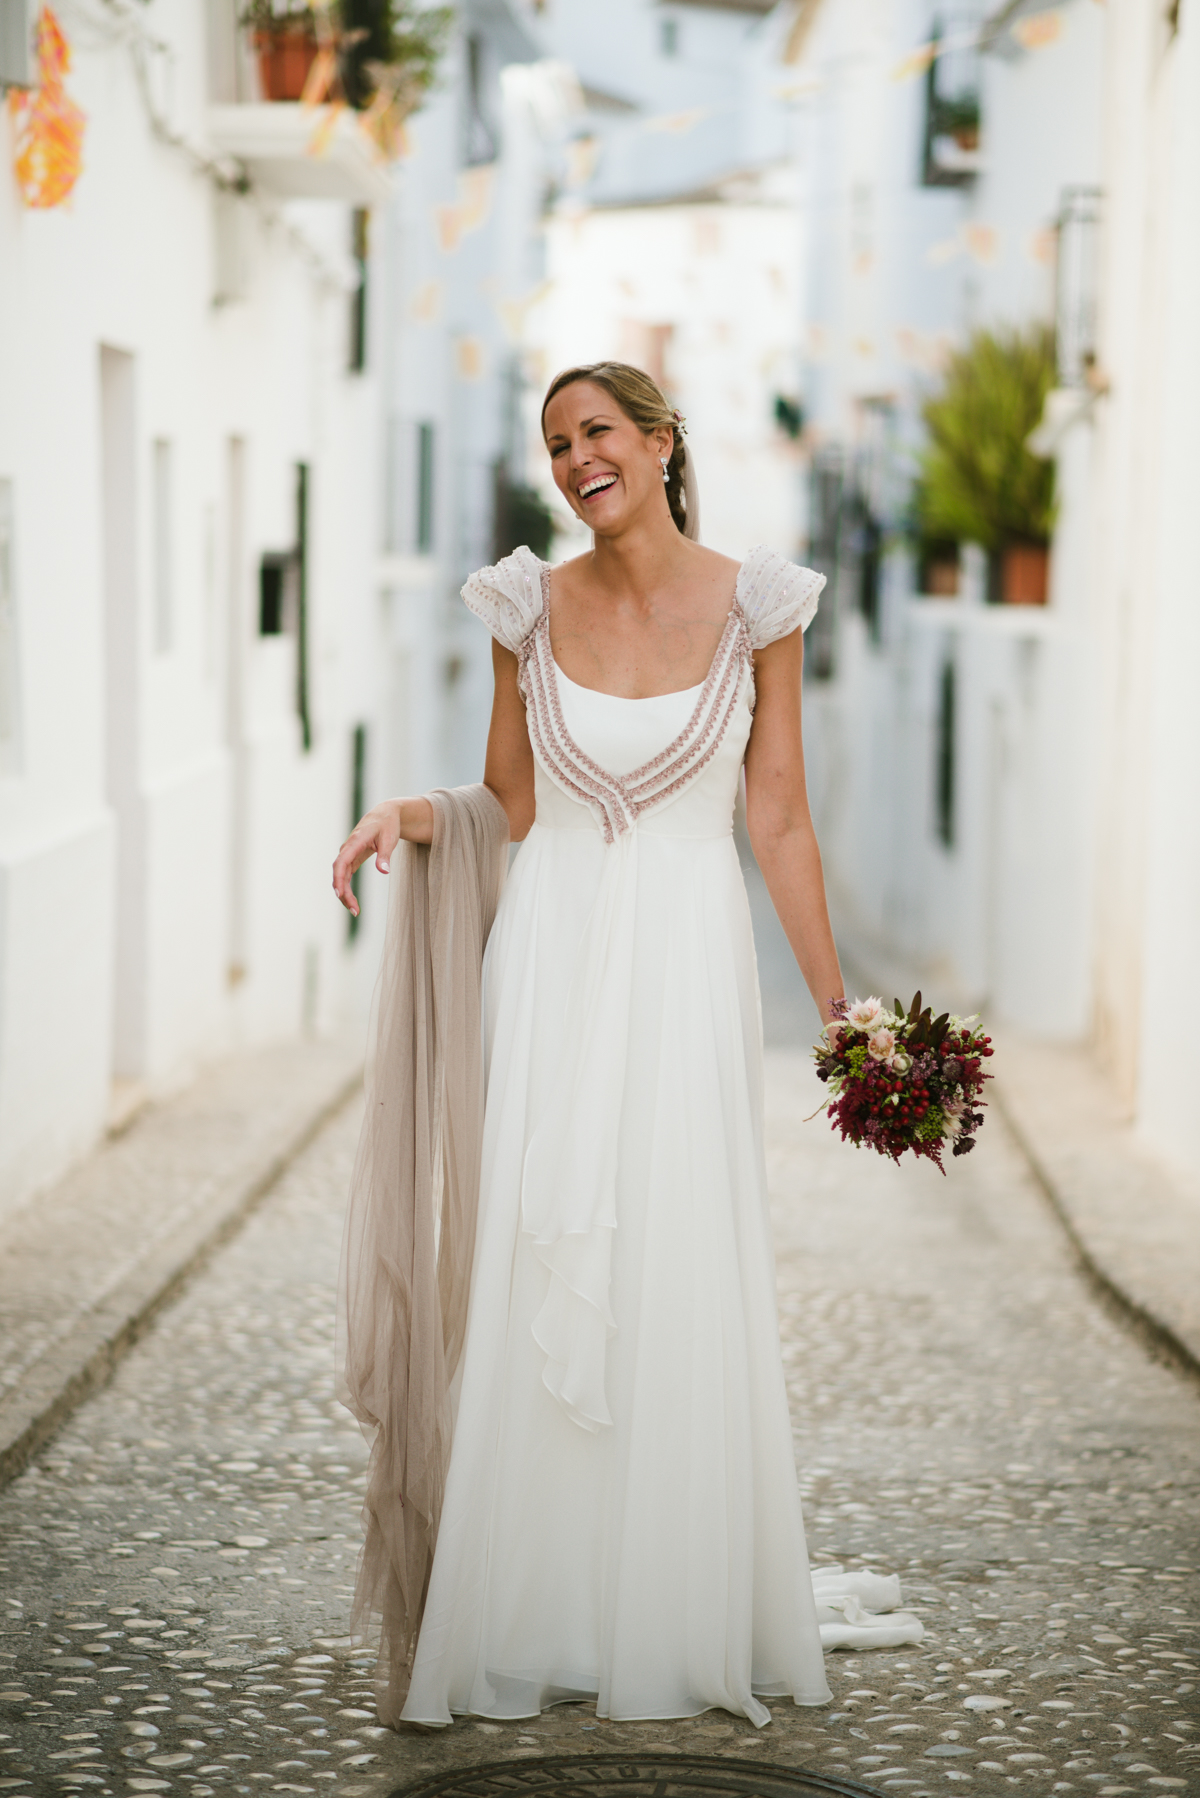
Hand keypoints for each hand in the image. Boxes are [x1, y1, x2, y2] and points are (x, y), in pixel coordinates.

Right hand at [332, 800, 406, 916]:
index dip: (339, 878)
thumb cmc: (387, 825)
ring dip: (345, 894)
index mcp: (355, 842)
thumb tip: (384, 872)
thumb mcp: (390, 839)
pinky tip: (352, 901)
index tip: (340, 894)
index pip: (342, 862)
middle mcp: (347, 848)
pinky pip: (345, 876)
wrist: (384, 815)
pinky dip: (347, 888)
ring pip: (341, 876)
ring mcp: (348, 854)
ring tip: (355, 910)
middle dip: (343, 893)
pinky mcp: (351, 859)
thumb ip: (385, 855)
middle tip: (355, 910)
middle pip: (339, 873)